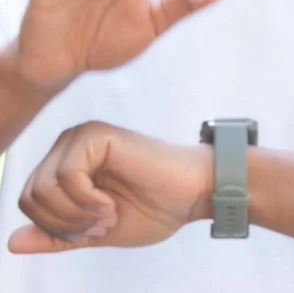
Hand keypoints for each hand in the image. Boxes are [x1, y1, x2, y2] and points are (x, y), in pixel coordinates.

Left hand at [8, 121, 212, 253]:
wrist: (190, 194)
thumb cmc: (150, 209)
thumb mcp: (91, 233)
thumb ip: (54, 236)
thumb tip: (10, 243)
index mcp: (65, 164)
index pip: (28, 201)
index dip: (55, 229)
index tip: (92, 232)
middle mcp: (68, 145)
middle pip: (30, 195)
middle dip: (63, 224)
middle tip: (100, 225)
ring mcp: (81, 137)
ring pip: (43, 187)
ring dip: (75, 215)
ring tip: (107, 214)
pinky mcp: (96, 135)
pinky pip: (67, 176)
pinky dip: (86, 201)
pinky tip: (110, 203)